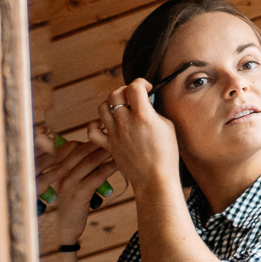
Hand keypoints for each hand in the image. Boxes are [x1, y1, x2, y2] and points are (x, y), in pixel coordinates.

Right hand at [34, 122, 117, 247]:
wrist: (67, 226)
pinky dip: (109, 168)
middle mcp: (60, 174)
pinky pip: (96, 176)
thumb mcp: (72, 182)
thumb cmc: (75, 202)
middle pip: (81, 151)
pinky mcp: (78, 194)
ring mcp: (68, 184)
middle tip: (117, 133)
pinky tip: (120, 163)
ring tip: (123, 145)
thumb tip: (97, 148)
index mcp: (58, 169)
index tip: (102, 127)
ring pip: (89, 162)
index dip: (87, 138)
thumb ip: (80, 167)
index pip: (70, 147)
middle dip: (99, 141)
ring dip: (106, 152)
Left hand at [94, 79, 182, 196]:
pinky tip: (106, 125)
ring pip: (102, 108)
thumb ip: (154, 112)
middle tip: (133, 97)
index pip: (134, 87)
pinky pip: (92, 131)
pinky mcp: (108, 145)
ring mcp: (114, 134)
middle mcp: (125, 122)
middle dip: (124, 91)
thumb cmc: (166, 154)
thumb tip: (146, 103)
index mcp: (143, 116)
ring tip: (121, 109)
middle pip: (115, 94)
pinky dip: (96, 125)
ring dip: (111, 104)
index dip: (141, 83)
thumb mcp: (168, 126)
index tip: (147, 88)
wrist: (155, 178)